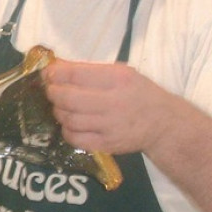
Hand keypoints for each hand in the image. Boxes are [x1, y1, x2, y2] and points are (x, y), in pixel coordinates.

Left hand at [41, 59, 172, 154]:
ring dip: (58, 111)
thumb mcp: (122, 73)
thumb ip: (90, 70)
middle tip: (51, 91)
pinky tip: (70, 124)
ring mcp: (110, 126)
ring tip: (60, 106)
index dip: (56, 74)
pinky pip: (76, 139)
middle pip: (69, 98)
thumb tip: (57, 66)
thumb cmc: (139, 93)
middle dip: (53, 93)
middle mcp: (114, 102)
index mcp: (118, 79)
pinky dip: (67, 130)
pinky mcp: (107, 144)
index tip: (48, 73)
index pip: (77, 74)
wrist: (163, 123)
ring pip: (70, 119)